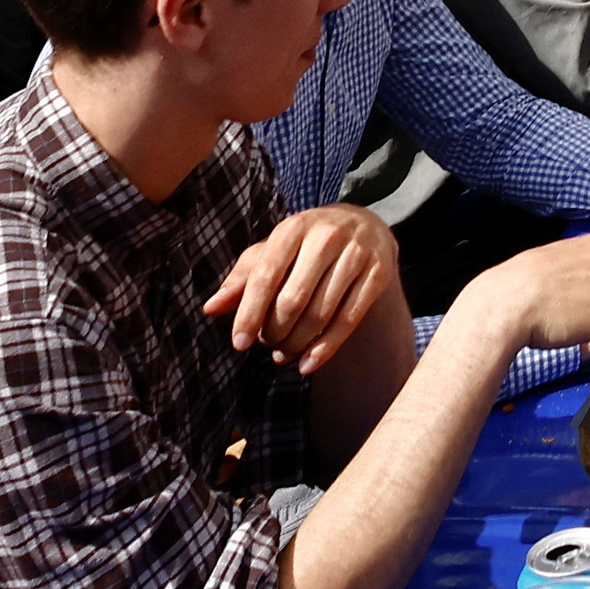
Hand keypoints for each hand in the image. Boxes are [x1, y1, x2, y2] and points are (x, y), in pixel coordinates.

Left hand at [202, 206, 398, 375]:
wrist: (365, 224)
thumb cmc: (307, 243)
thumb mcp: (274, 250)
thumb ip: (243, 278)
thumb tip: (210, 308)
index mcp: (293, 228)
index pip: (266, 276)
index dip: (250, 313)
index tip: (239, 344)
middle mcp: (327, 236)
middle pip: (293, 300)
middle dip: (275, 331)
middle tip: (267, 344)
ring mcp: (357, 254)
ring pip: (321, 313)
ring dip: (297, 343)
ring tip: (283, 353)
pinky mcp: (379, 273)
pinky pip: (349, 320)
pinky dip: (326, 349)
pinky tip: (308, 364)